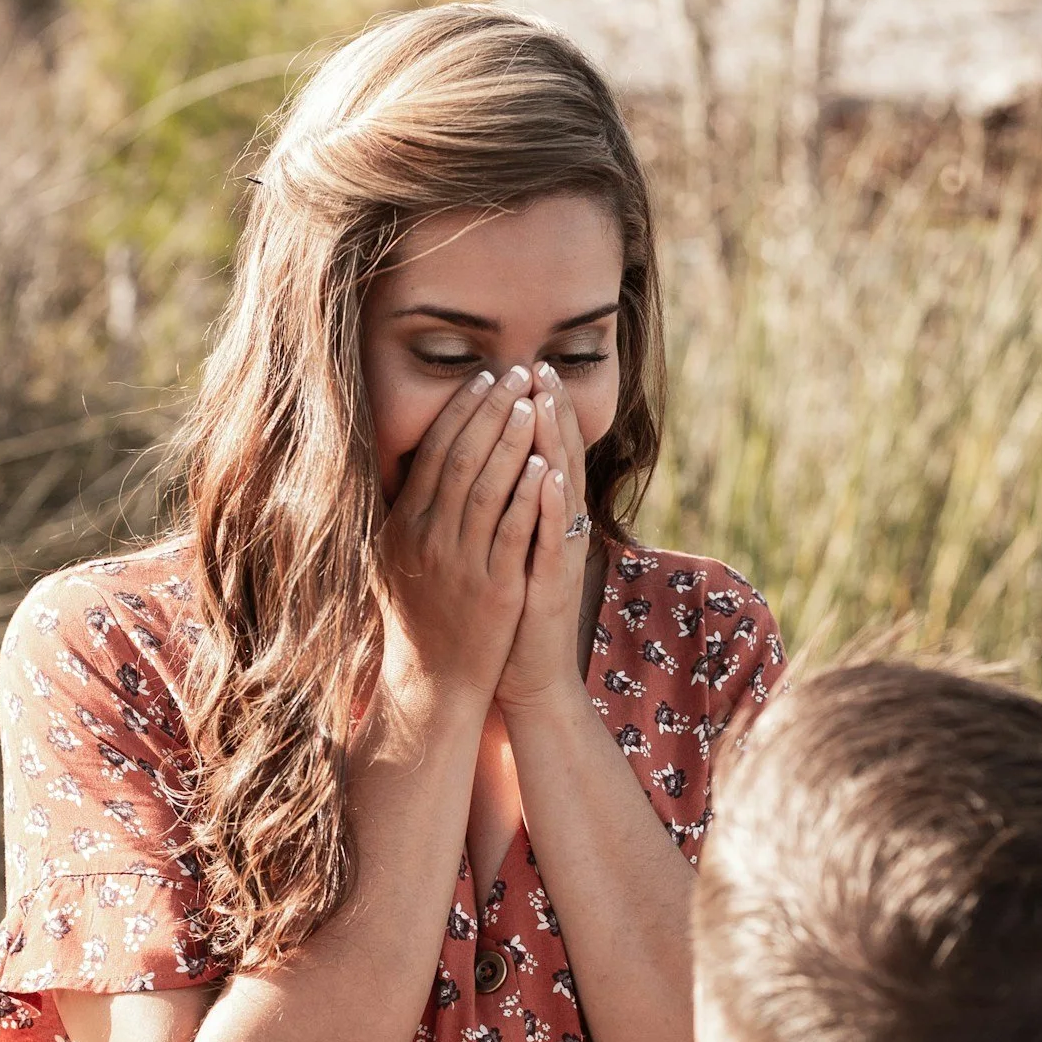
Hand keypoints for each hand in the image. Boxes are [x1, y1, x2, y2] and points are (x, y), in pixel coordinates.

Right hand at [377, 363, 547, 704]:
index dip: (460, 411)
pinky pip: (514, 531)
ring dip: (512, 440)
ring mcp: (461, 562)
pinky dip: (529, 495)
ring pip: (488, 486)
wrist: (432, 682)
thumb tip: (404, 461)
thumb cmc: (416, 617)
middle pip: (462, 458)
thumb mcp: (393, 558)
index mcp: (404, 524)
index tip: (484, 379)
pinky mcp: (493, 587)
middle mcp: (428, 537)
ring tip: (532, 403)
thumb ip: (401, 510)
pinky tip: (545, 464)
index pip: (434, 452)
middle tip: (517, 373)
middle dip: (492, 410)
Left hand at [494, 362, 592, 714]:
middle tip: (539, 365)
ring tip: (545, 400)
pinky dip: (549, 503)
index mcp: (543, 517)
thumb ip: (500, 507)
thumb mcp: (501, 548)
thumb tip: (482, 465)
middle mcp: (557, 529)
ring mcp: (557, 555)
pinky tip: (546, 472)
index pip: (542, 450)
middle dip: (548, 410)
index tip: (523, 367)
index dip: (536, 409)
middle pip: (558, 456)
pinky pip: (551, 536)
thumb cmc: (507, 612)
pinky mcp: (550, 584)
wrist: (524, 675)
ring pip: (559, 488)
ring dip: (553, 443)